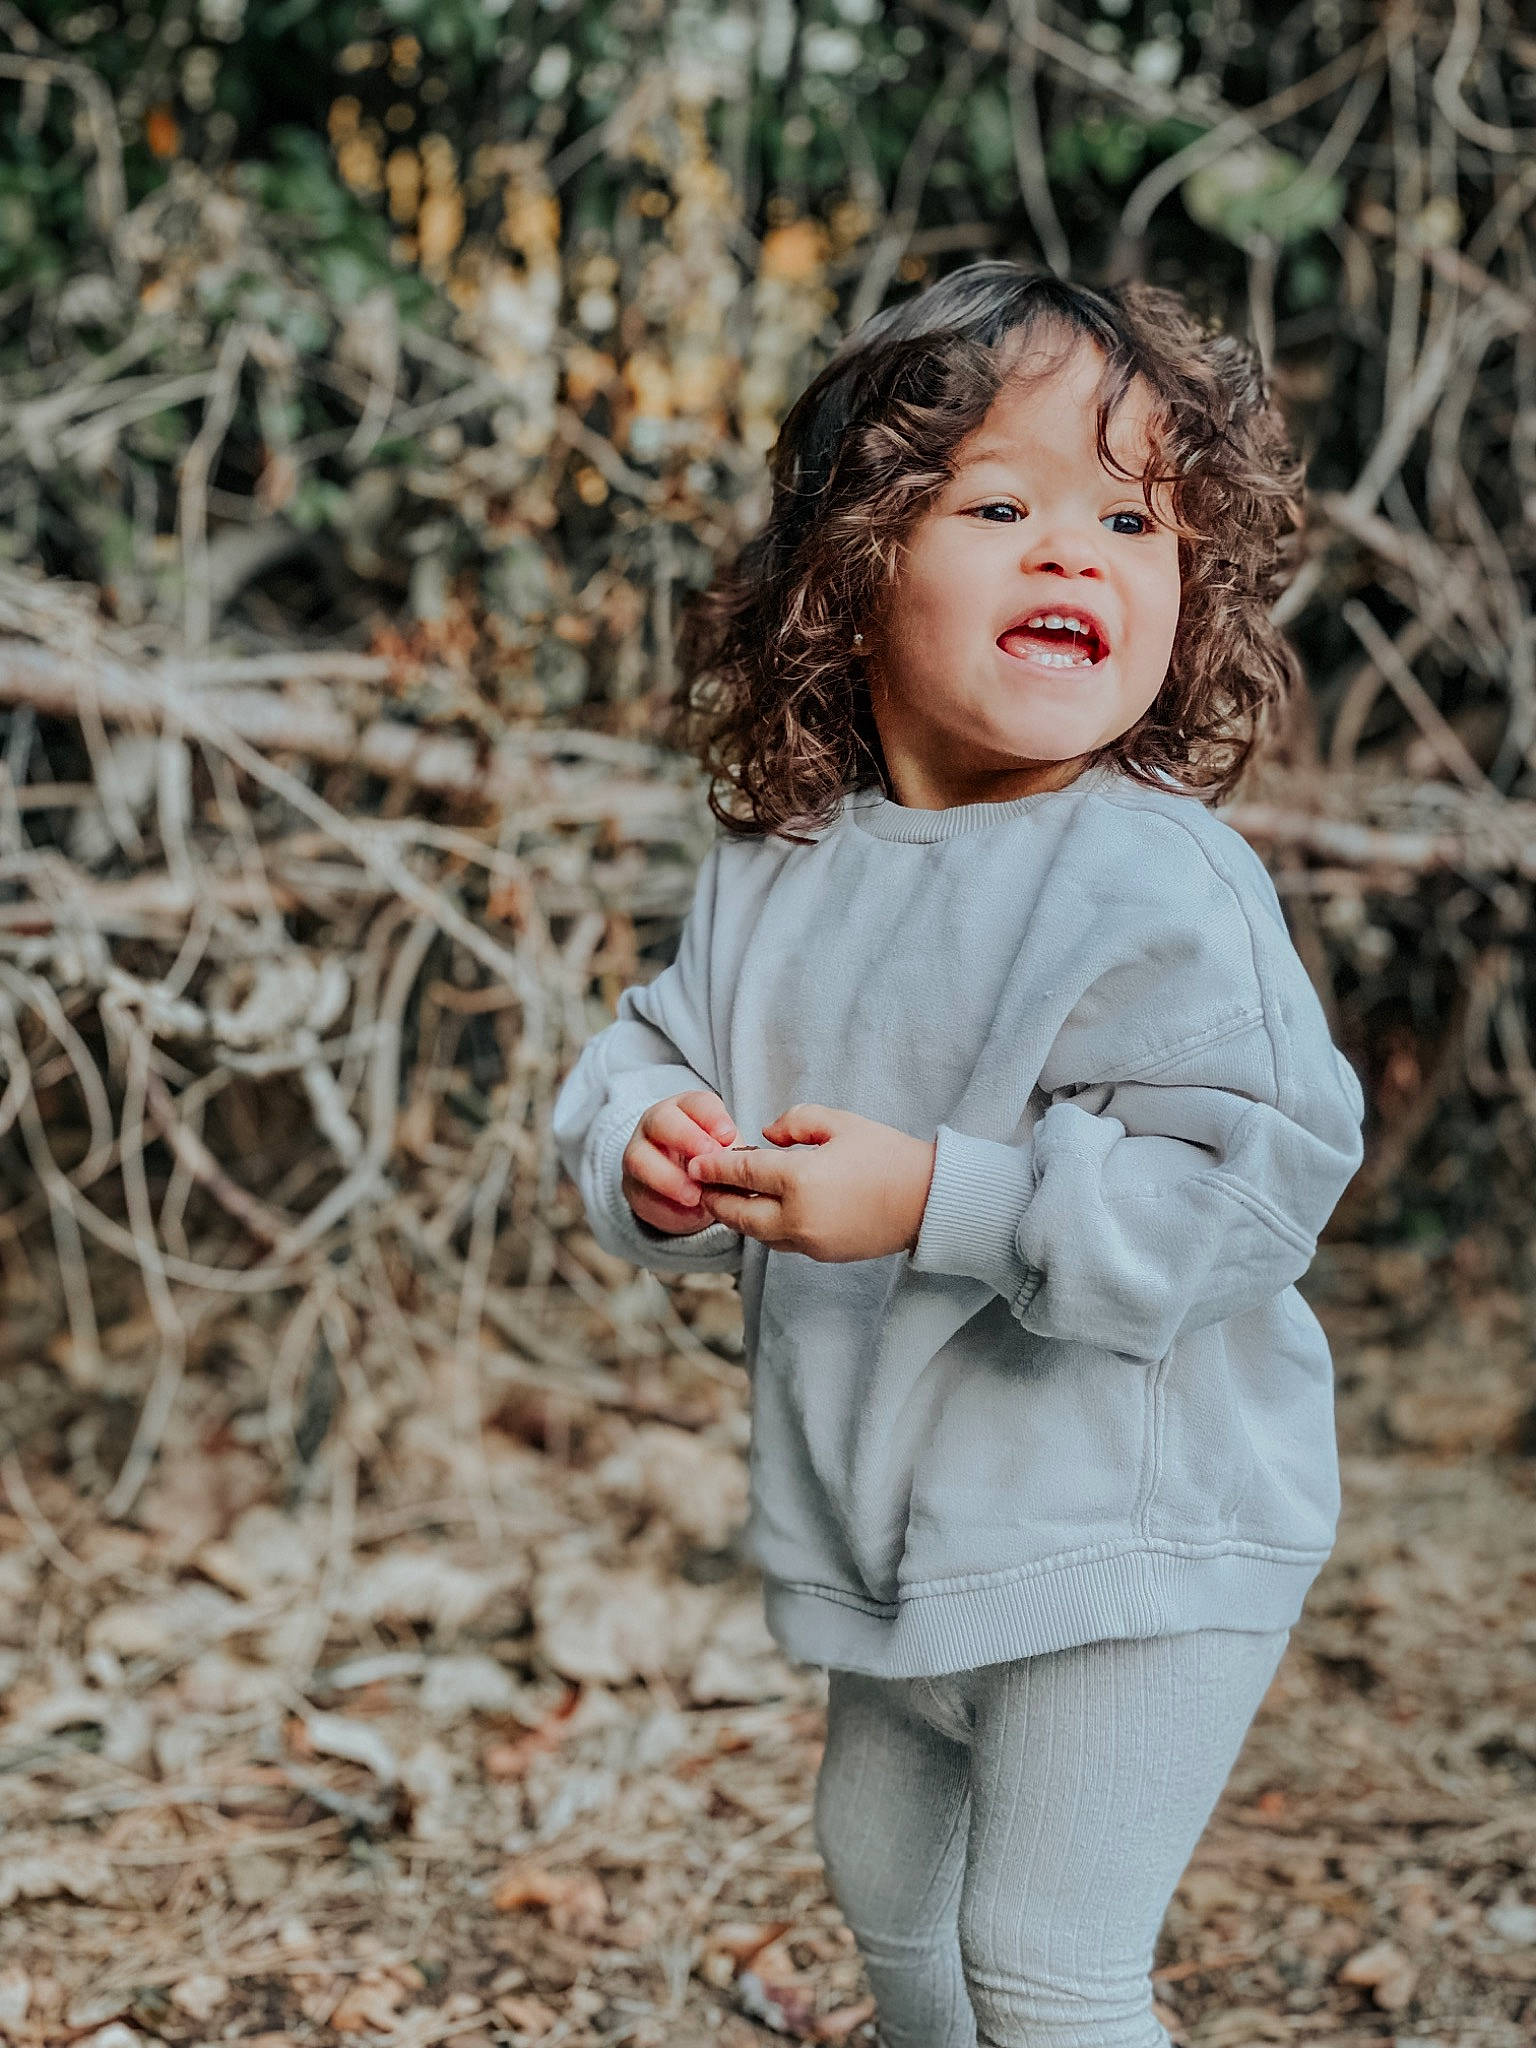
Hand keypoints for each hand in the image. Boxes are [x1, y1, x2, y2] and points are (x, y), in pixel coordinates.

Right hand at [622, 1089, 739, 1235]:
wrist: (688, 1196)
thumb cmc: (712, 1164)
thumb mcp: (727, 1155)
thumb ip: (731, 1155)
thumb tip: (740, 1165)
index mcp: (687, 1109)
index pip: (697, 1104)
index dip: (712, 1118)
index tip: (728, 1137)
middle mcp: (657, 1124)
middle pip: (662, 1121)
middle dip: (686, 1138)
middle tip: (709, 1158)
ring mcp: (639, 1152)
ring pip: (640, 1157)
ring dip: (669, 1177)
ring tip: (694, 1197)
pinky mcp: (632, 1185)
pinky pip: (641, 1191)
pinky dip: (664, 1204)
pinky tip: (686, 1212)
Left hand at [686, 1103, 936, 1261]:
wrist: (927, 1200)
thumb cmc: (886, 1154)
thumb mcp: (840, 1123)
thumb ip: (795, 1121)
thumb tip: (766, 1135)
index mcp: (799, 1180)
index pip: (741, 1174)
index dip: (713, 1167)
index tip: (695, 1162)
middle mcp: (797, 1217)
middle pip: (738, 1214)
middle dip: (715, 1199)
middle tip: (700, 1186)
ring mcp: (809, 1241)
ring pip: (756, 1234)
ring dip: (737, 1217)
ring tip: (726, 1200)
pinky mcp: (821, 1255)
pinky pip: (780, 1242)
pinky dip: (763, 1228)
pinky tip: (762, 1212)